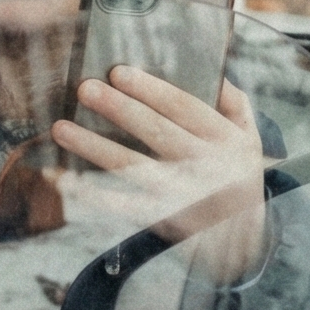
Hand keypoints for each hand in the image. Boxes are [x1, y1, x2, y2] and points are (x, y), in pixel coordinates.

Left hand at [53, 70, 269, 282]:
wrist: (245, 240)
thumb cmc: (237, 173)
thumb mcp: (249, 137)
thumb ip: (234, 102)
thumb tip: (212, 68)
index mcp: (226, 139)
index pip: (184, 107)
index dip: (151, 88)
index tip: (117, 71)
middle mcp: (205, 166)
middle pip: (155, 132)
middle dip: (118, 108)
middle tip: (84, 88)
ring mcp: (182, 195)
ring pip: (133, 167)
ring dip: (94, 147)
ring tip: (60, 128)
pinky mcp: (163, 219)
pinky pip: (123, 206)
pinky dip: (93, 195)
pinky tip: (65, 180)